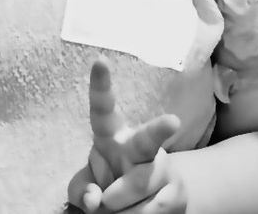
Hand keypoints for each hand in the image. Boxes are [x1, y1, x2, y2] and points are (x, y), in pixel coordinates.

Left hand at [67, 57, 184, 212]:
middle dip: (160, 129)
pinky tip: (137, 213)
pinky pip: (149, 212)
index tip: (100, 59)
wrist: (146, 203)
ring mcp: (162, 168)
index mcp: (111, 135)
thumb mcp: (85, 186)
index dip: (101, 85)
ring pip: (136, 189)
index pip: (103, 108)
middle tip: (172, 122)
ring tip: (118, 206)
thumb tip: (96, 199)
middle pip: (149, 139)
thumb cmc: (106, 185)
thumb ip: (80, 190)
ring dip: (119, 209)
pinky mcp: (177, 192)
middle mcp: (140, 145)